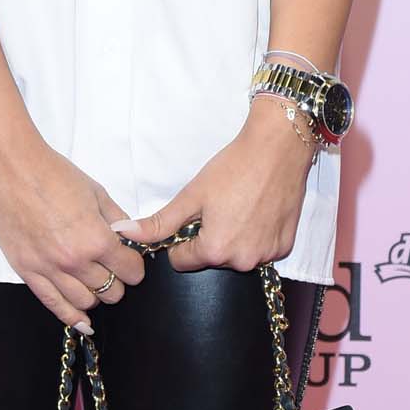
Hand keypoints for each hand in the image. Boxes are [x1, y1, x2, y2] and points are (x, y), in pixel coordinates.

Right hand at [0, 133, 148, 328]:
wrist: (11, 168)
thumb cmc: (52, 174)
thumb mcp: (96, 192)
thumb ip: (117, 220)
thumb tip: (130, 238)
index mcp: (96, 239)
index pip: (130, 271)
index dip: (134, 266)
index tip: (131, 261)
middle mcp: (74, 260)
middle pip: (111, 291)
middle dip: (117, 281)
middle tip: (111, 268)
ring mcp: (49, 269)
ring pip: (85, 302)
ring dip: (95, 295)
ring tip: (92, 281)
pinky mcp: (27, 272)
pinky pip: (54, 305)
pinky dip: (72, 317)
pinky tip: (83, 322)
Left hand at [127, 98, 316, 272]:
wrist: (278, 148)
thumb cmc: (234, 167)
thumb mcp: (191, 195)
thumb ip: (159, 222)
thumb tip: (125, 233)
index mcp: (215, 250)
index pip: (180, 261)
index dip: (180, 239)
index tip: (192, 216)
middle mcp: (242, 261)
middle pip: (209, 259)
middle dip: (207, 238)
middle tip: (219, 207)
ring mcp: (267, 255)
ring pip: (234, 255)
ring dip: (232, 238)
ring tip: (240, 207)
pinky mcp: (285, 247)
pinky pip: (260, 249)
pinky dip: (256, 235)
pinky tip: (258, 211)